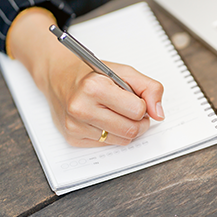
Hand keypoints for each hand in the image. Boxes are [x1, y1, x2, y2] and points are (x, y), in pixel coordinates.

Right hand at [7, 7, 164, 146]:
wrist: (58, 75)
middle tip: (133, 110)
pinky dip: (111, 134)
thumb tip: (159, 114)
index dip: (142, 105)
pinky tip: (103, 118)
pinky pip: (106, 145)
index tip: (136, 99)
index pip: (137, 110)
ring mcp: (75, 125)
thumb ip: (150, 88)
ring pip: (121, 140)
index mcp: (94, 87)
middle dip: (139, 121)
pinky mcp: (72, 138)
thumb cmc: (92, 73)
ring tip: (117, 112)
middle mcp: (81, 108)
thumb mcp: (125, 72)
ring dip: (126, 128)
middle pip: (131, 130)